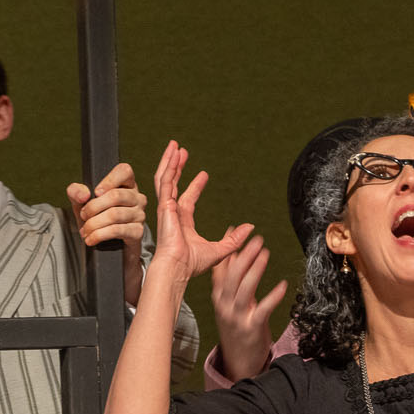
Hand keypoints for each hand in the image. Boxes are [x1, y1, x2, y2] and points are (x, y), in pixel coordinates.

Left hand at [64, 162, 147, 249]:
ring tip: (85, 230)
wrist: (106, 246)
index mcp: (126, 184)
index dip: (109, 180)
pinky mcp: (138, 232)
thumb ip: (76, 192)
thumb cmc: (97, 218)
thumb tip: (83, 194)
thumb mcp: (82, 203)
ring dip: (94, 224)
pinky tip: (91, 239)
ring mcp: (139, 214)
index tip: (95, 192)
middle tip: (83, 216)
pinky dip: (99, 235)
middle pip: (115, 195)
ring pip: (115, 214)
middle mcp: (137, 197)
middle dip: (93, 207)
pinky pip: (117, 230)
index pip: (124, 171)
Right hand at [150, 141, 253, 286]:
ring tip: (174, 146)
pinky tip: (173, 154)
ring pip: (165, 178)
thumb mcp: (220, 250)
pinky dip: (168, 166)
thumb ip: (234, 238)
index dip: (195, 186)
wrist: (177, 268)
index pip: (187, 199)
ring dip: (169, 161)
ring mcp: (166, 208)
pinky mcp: (164, 205)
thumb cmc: (191, 265)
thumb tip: (250, 228)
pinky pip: (165, 181)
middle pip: (172, 184)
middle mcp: (171, 213)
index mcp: (182, 223)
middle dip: (176, 167)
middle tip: (180, 152)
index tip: (203, 174)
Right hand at [210, 233, 287, 380]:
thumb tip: (231, 252)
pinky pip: (262, 310)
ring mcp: (236, 317)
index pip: (220, 270)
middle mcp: (224, 306)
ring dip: (254, 270)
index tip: (234, 230)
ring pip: (244, 290)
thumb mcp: (229, 302)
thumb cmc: (237, 327)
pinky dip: (273, 297)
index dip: (226, 250)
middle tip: (255, 239)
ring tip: (264, 253)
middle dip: (243, 256)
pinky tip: (283, 285)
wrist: (239, 361)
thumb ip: (230, 278)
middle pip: (231, 277)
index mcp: (218, 297)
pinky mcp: (251, 328)